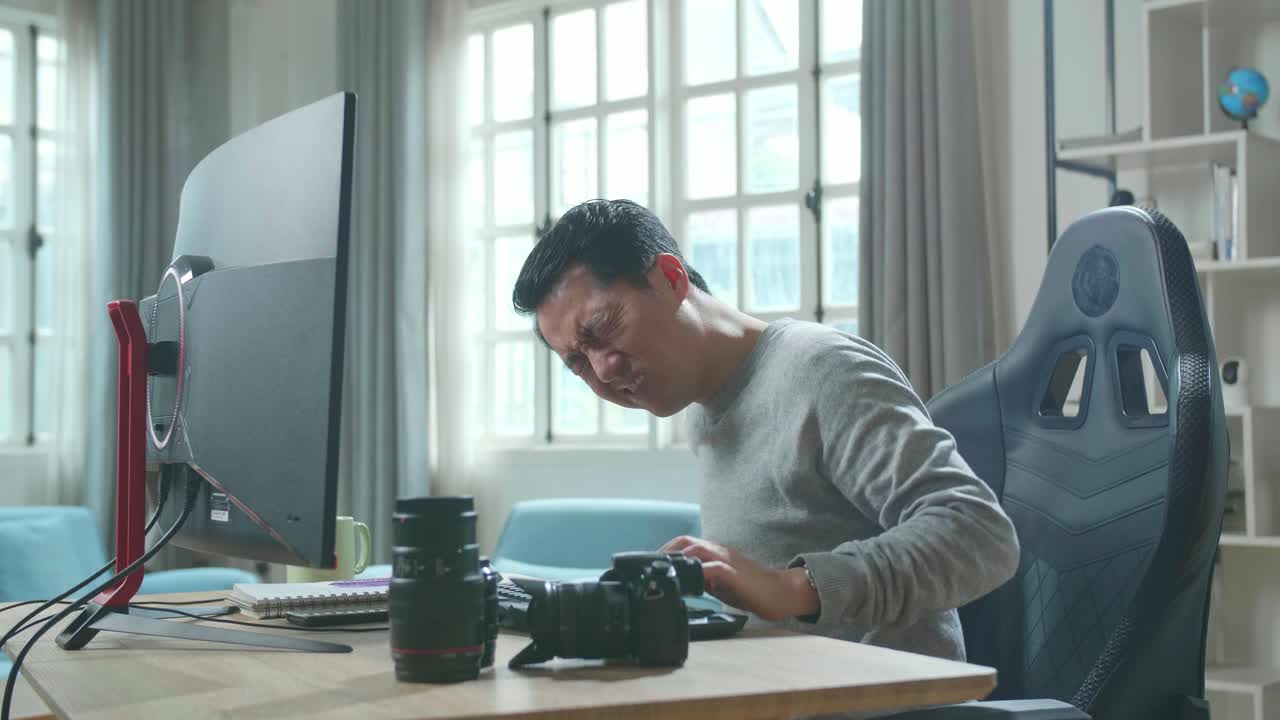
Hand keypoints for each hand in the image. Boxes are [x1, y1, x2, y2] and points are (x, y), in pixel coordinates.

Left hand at [659, 536, 817, 621]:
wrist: (782, 591)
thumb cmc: (752, 589)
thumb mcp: (721, 584)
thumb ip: (704, 579)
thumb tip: (685, 583)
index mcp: (716, 553)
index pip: (687, 543)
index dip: (667, 550)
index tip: (653, 563)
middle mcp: (720, 552)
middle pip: (687, 541)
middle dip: (666, 551)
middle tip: (652, 566)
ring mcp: (728, 561)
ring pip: (697, 548)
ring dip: (678, 558)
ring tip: (664, 570)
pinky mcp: (735, 574)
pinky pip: (713, 568)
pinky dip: (698, 572)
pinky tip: (688, 581)